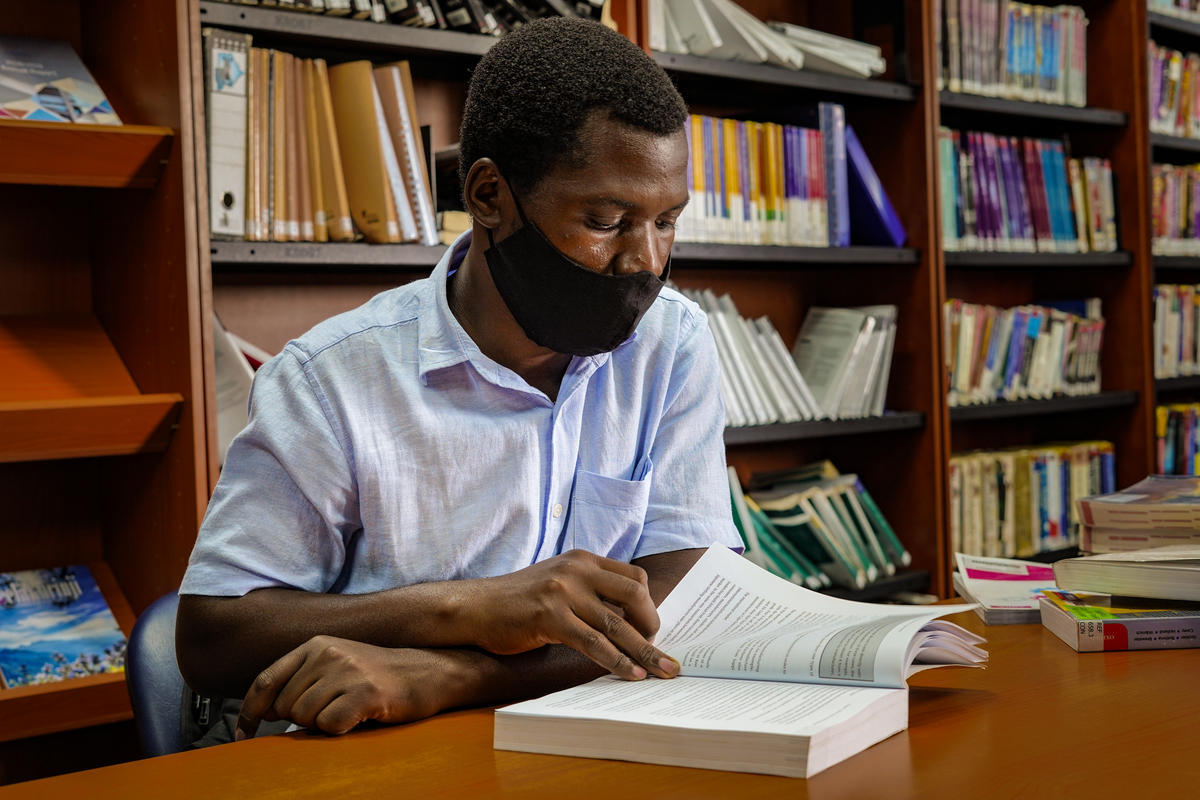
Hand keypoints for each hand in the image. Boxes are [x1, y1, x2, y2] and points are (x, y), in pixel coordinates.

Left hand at [235, 636, 468, 739]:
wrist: (430, 672)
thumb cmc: (379, 676)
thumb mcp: (337, 665)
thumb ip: (302, 679)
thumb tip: (265, 711)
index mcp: (315, 645)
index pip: (265, 680)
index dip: (250, 712)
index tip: (242, 735)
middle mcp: (328, 653)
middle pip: (285, 706)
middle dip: (302, 720)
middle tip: (333, 712)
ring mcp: (347, 671)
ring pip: (305, 718)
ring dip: (323, 724)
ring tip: (350, 711)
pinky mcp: (365, 692)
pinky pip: (330, 726)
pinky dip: (340, 730)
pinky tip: (360, 717)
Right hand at [459, 549, 678, 681]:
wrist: (475, 607)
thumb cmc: (518, 602)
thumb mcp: (558, 583)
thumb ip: (589, 592)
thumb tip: (629, 619)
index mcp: (582, 559)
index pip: (634, 577)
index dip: (650, 604)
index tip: (653, 629)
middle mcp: (577, 569)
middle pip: (635, 595)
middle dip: (653, 627)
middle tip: (660, 653)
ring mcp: (563, 591)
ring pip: (617, 625)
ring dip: (644, 651)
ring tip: (663, 671)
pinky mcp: (550, 616)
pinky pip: (594, 643)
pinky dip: (617, 661)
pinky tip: (630, 675)